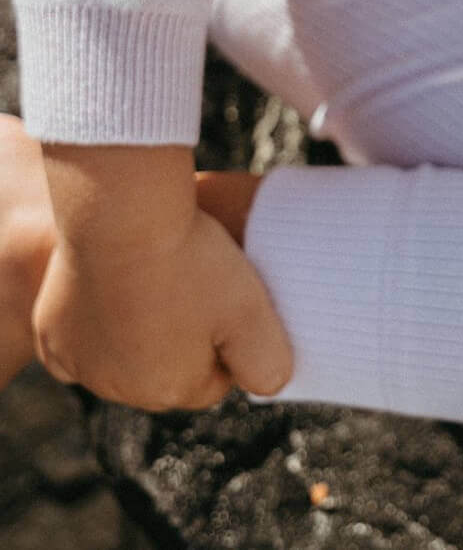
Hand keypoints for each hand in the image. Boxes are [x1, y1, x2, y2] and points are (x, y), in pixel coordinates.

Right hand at [34, 206, 292, 410]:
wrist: (122, 214)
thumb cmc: (191, 259)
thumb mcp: (252, 312)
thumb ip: (269, 364)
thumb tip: (270, 384)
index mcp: (170, 389)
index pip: (213, 380)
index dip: (226, 340)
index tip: (227, 301)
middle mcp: (118, 389)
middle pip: (164, 371)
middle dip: (182, 339)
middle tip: (193, 283)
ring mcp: (80, 363)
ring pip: (121, 356)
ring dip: (139, 329)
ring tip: (157, 277)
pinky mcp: (51, 334)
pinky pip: (80, 341)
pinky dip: (95, 321)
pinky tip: (114, 291)